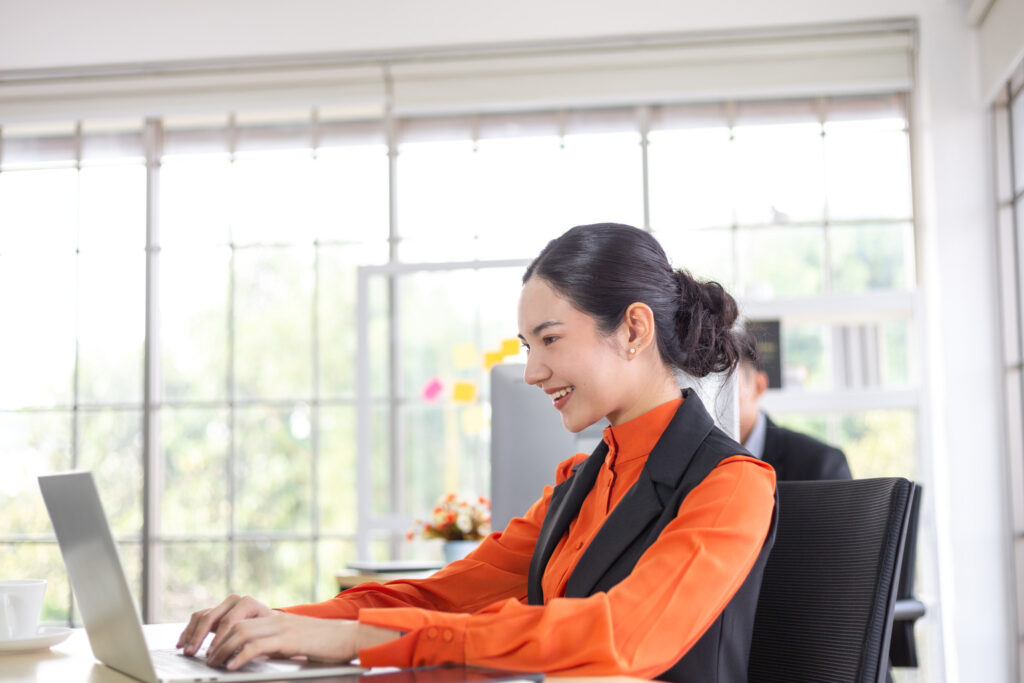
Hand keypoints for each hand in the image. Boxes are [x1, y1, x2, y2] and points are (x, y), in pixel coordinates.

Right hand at [177, 594, 273, 656]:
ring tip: (187, 651)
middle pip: (211, 617)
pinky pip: (197, 618)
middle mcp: (234, 600)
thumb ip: (251, 640)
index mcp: (248, 603)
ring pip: (202, 616)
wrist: (269, 623)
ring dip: (191, 634)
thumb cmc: (267, 631)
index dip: (219, 639)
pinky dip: (188, 631)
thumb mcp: (263, 634)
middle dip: (200, 637)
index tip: (212, 654)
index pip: (229, 621)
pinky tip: (181, 643)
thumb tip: (240, 651)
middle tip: (192, 653)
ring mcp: (223, 604)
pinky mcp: (215, 611)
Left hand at [206, 612, 399, 670]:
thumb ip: (268, 645)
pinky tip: (232, 667)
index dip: (208, 624)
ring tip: (213, 664)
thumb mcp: (288, 643)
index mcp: (271, 616)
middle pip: (230, 619)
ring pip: (240, 630)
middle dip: (208, 638)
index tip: (192, 641)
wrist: (349, 638)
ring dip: (221, 648)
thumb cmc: (321, 645)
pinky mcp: (290, 638)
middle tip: (198, 656)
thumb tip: (241, 656)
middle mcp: (273, 616)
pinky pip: (258, 644)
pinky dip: (240, 656)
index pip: (231, 612)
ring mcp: (281, 625)